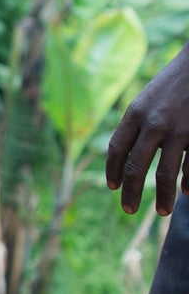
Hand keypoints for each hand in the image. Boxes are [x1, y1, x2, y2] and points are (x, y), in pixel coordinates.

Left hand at [109, 50, 188, 213]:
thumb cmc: (175, 82)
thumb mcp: (148, 98)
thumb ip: (138, 124)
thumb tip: (128, 155)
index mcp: (135, 113)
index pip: (117, 149)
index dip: (113, 170)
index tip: (113, 187)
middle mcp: (153, 123)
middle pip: (136, 167)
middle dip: (131, 192)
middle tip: (128, 210)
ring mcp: (179, 129)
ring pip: (165, 173)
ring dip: (162, 196)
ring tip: (162, 212)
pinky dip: (188, 182)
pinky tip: (186, 192)